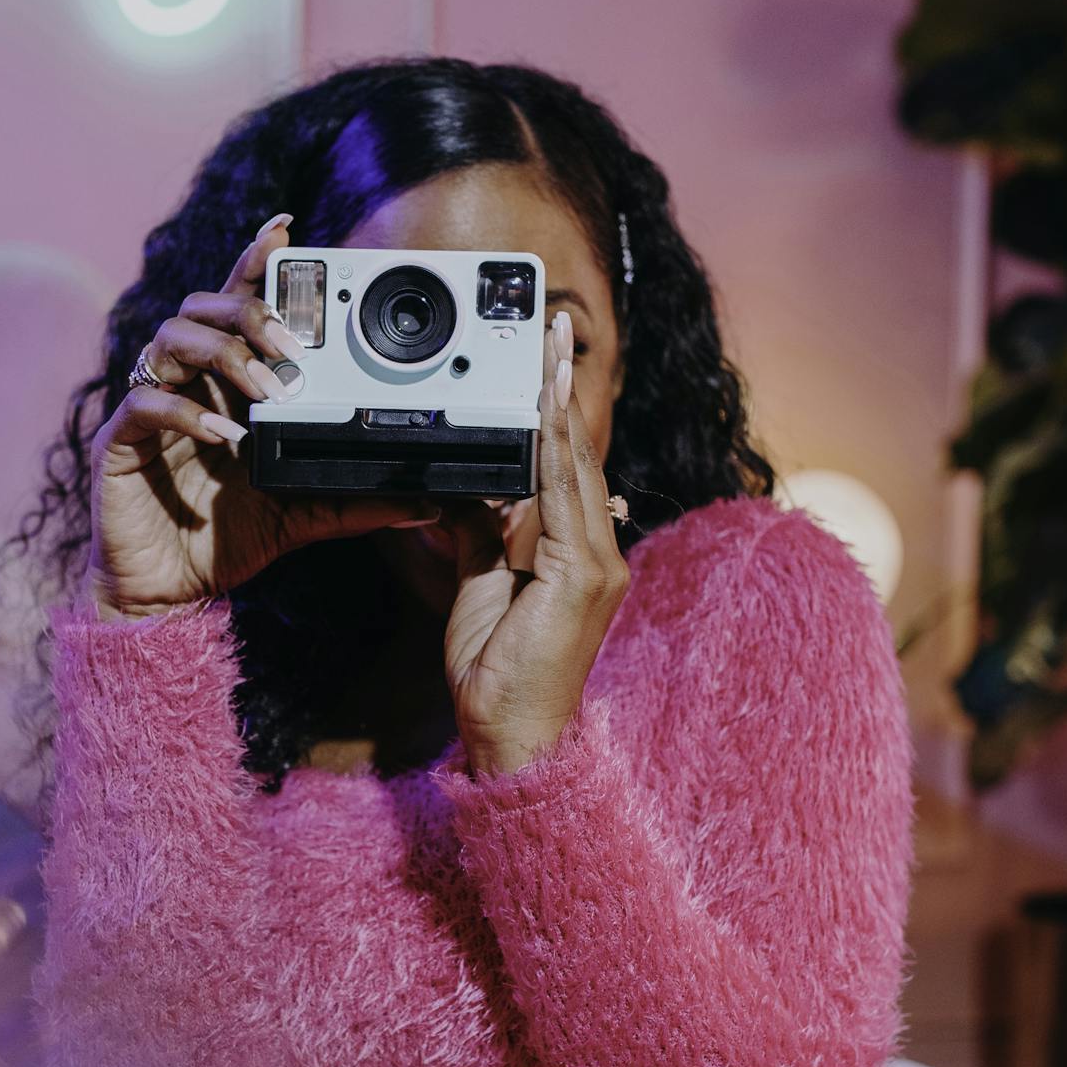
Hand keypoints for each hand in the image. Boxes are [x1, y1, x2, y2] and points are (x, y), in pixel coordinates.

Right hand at [85, 214, 443, 617]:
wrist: (167, 595)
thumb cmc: (225, 540)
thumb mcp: (304, 516)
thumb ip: (357, 501)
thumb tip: (426, 502)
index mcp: (225, 381)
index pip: (237, 305)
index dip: (254, 262)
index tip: (285, 232)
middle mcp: (185, 381)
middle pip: (204, 306)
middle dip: (253, 314)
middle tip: (297, 350)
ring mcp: (150, 407)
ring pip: (170, 338)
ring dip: (225, 354)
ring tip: (267, 390)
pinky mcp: (119, 443)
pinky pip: (144, 404)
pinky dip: (187, 411)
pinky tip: (225, 433)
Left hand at [440, 311, 630, 774]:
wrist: (511, 735)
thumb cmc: (497, 674)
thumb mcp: (479, 587)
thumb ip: (481, 535)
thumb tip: (467, 490)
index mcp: (579, 556)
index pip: (568, 468)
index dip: (556, 411)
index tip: (547, 361)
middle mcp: (599, 554)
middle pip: (580, 455)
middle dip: (564, 388)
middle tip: (553, 330)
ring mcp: (598, 566)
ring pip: (577, 468)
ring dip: (562, 404)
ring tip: (552, 350)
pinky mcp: (584, 579)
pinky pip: (565, 502)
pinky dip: (552, 454)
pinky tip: (542, 414)